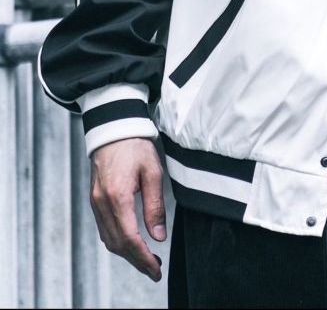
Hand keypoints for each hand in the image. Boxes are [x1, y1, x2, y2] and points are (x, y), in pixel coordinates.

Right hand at [89, 137, 165, 281]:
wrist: (114, 129)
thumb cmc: (136, 146)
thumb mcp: (153, 172)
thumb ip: (155, 206)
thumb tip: (158, 237)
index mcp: (117, 196)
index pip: (129, 238)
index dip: (142, 258)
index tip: (156, 269)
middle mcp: (102, 203)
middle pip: (117, 244)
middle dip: (136, 261)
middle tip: (154, 270)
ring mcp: (95, 202)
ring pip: (108, 239)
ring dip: (126, 254)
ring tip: (146, 259)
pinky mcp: (95, 200)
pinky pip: (104, 228)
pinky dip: (117, 241)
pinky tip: (131, 243)